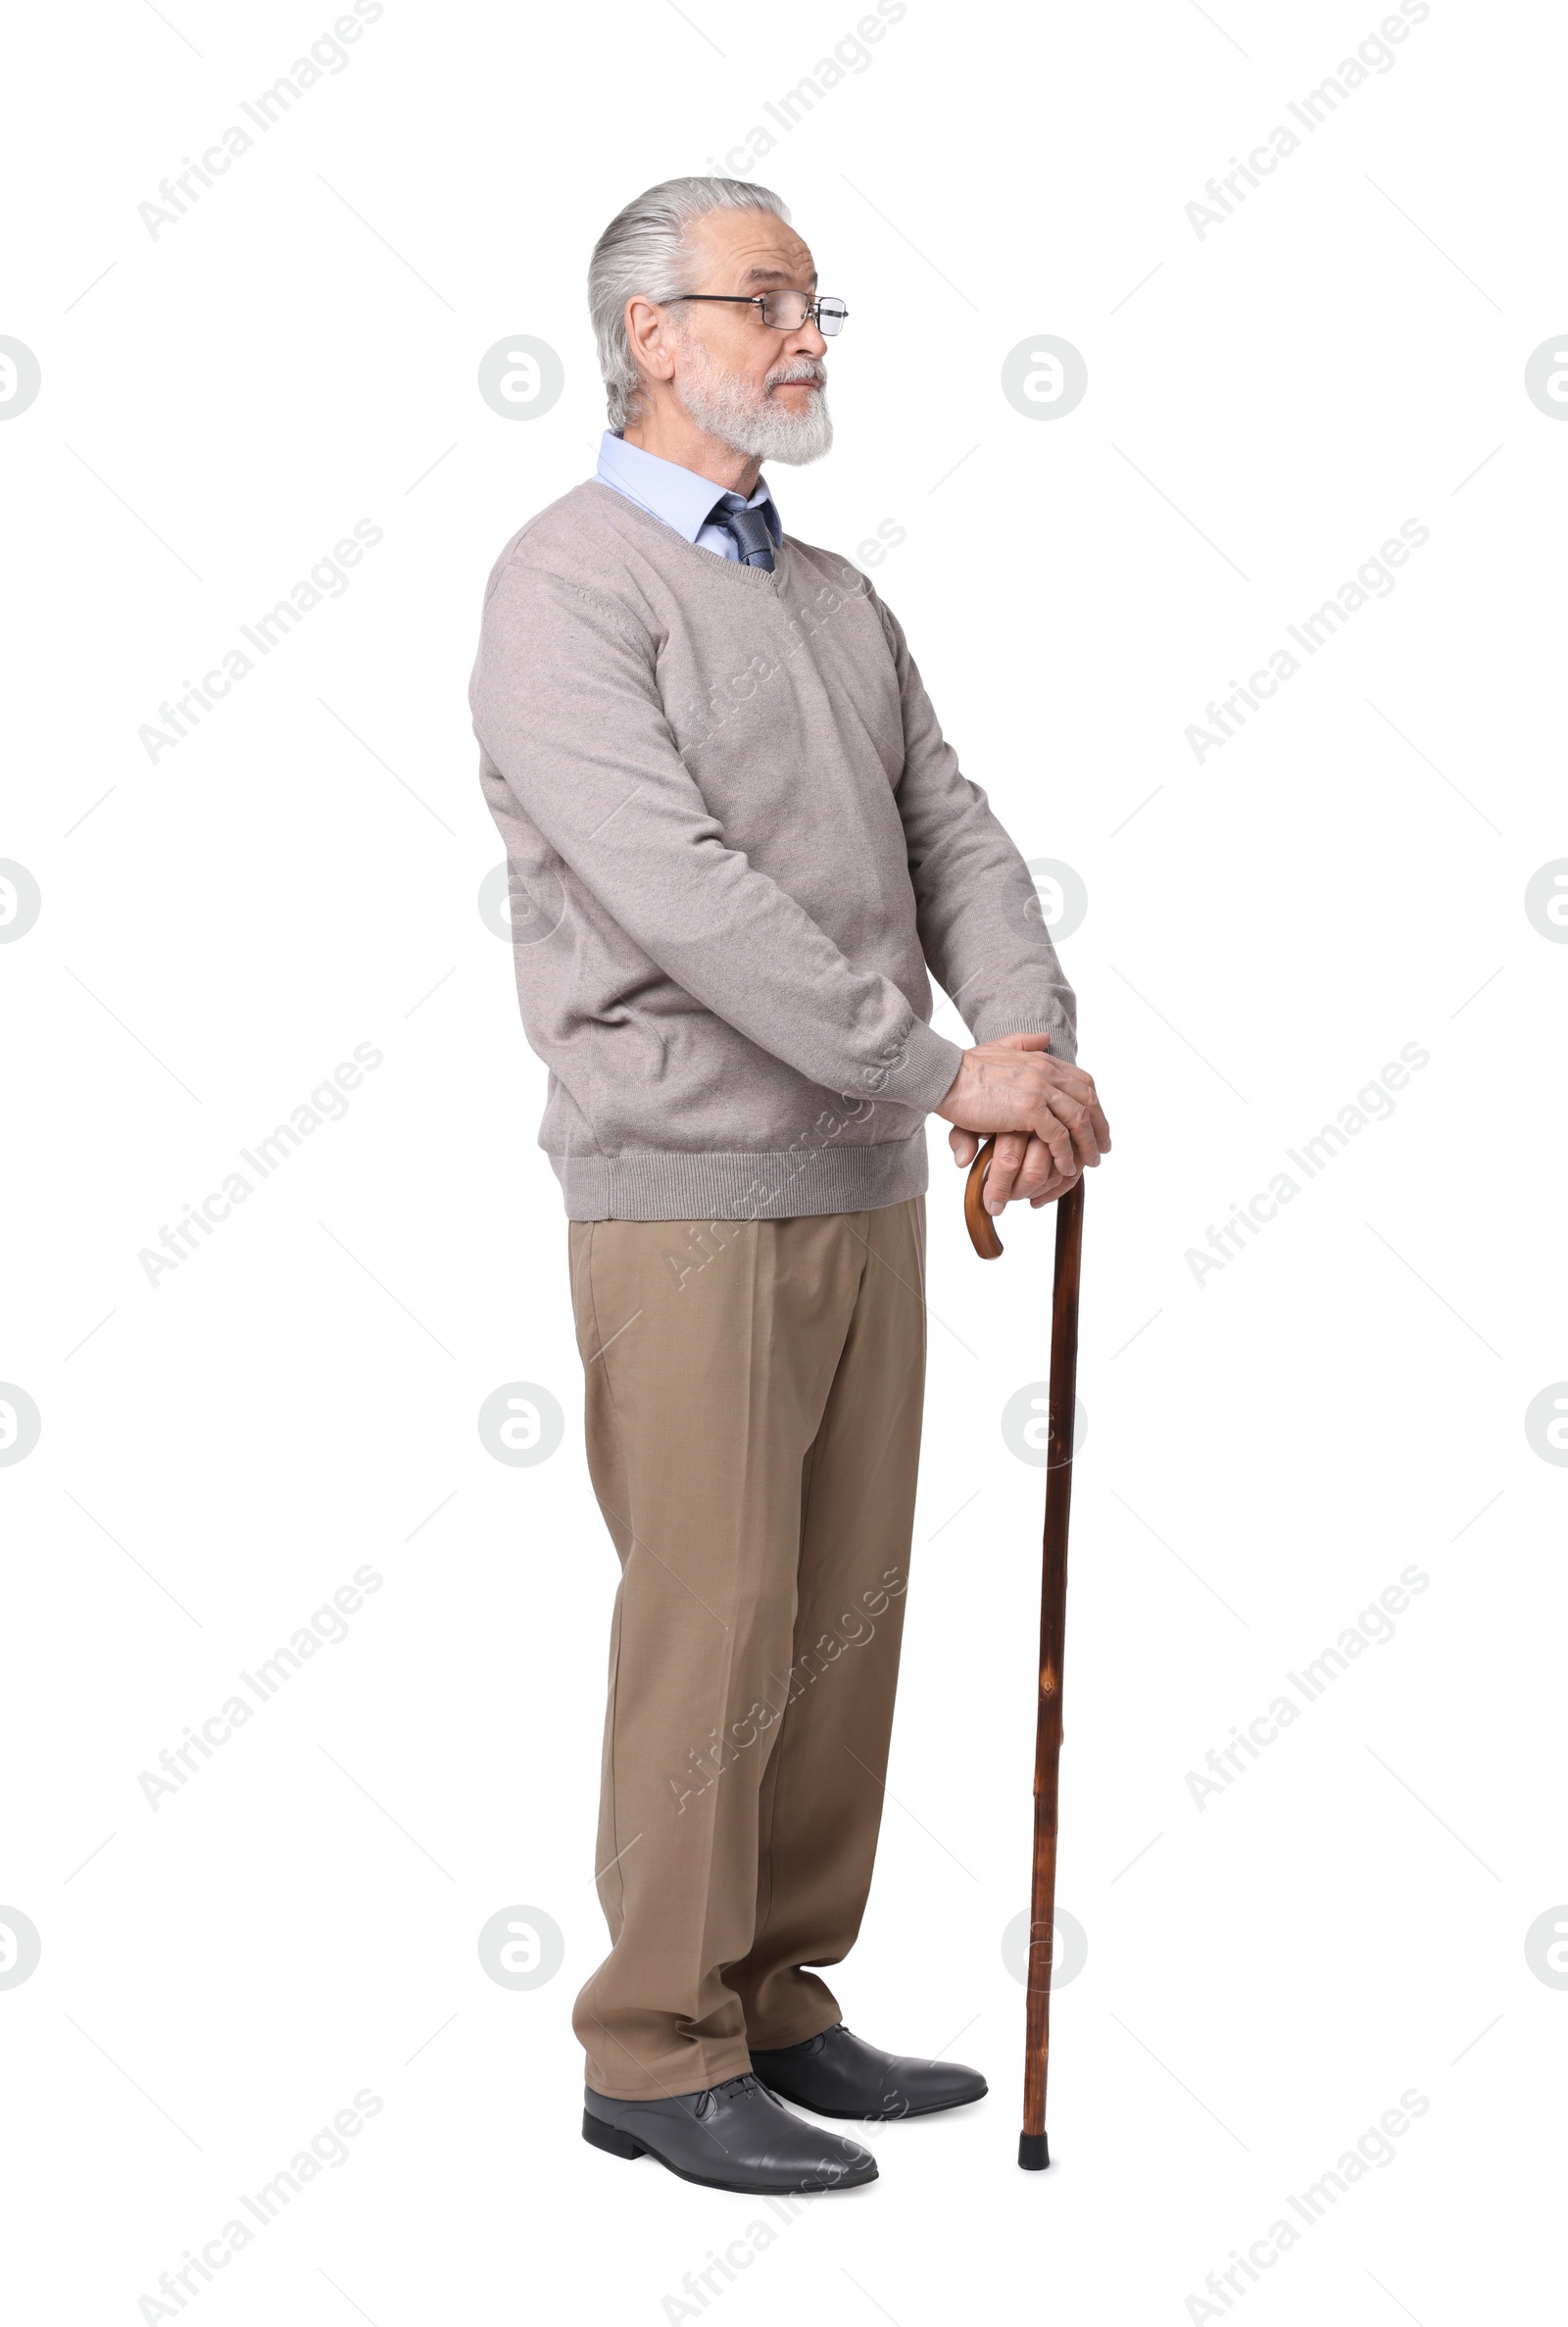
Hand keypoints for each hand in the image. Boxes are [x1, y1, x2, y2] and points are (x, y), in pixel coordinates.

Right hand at [936, 1032, 1109, 1214]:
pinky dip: (1065, 1154)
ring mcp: (1040, 1089)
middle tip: (1102, 1148)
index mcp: (1041, 1059)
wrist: (944, 1076)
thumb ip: (1024, 1042)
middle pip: (1087, 1100)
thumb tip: (1044, 1037)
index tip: (1096, 1124)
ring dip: (1087, 1144)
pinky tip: (1065, 1167)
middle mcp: (1046, 1072)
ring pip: (1078, 1119)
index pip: (1082, 1081)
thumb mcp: (999, 1047)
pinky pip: (1058, 1136)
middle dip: (1099, 1126)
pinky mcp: (1029, 1110)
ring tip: (1089, 1163)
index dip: (1093, 1104)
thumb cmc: (964, 1068)